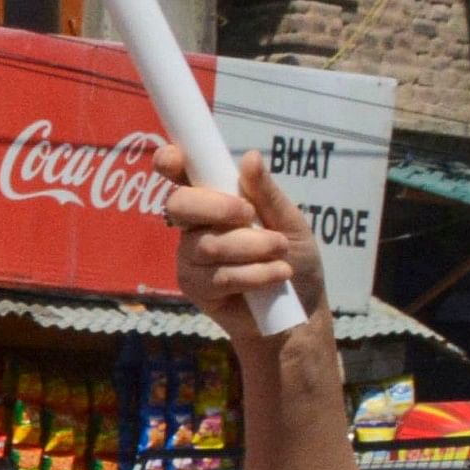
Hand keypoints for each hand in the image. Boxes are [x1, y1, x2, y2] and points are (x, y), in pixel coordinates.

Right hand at [157, 146, 318, 350]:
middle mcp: (194, 225)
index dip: (171, 163)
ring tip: (281, 254)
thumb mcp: (291, 221)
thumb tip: (250, 158)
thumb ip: (267, 194)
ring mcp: (190, 257)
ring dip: (252, 248)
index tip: (173, 159)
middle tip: (250, 215)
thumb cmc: (294, 259)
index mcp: (215, 199)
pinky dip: (253, 274)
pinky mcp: (194, 287)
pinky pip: (217, 276)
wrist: (298, 311)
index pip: (182, 176)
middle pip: (180, 205)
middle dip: (218, 208)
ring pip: (208, 244)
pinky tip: (274, 277)